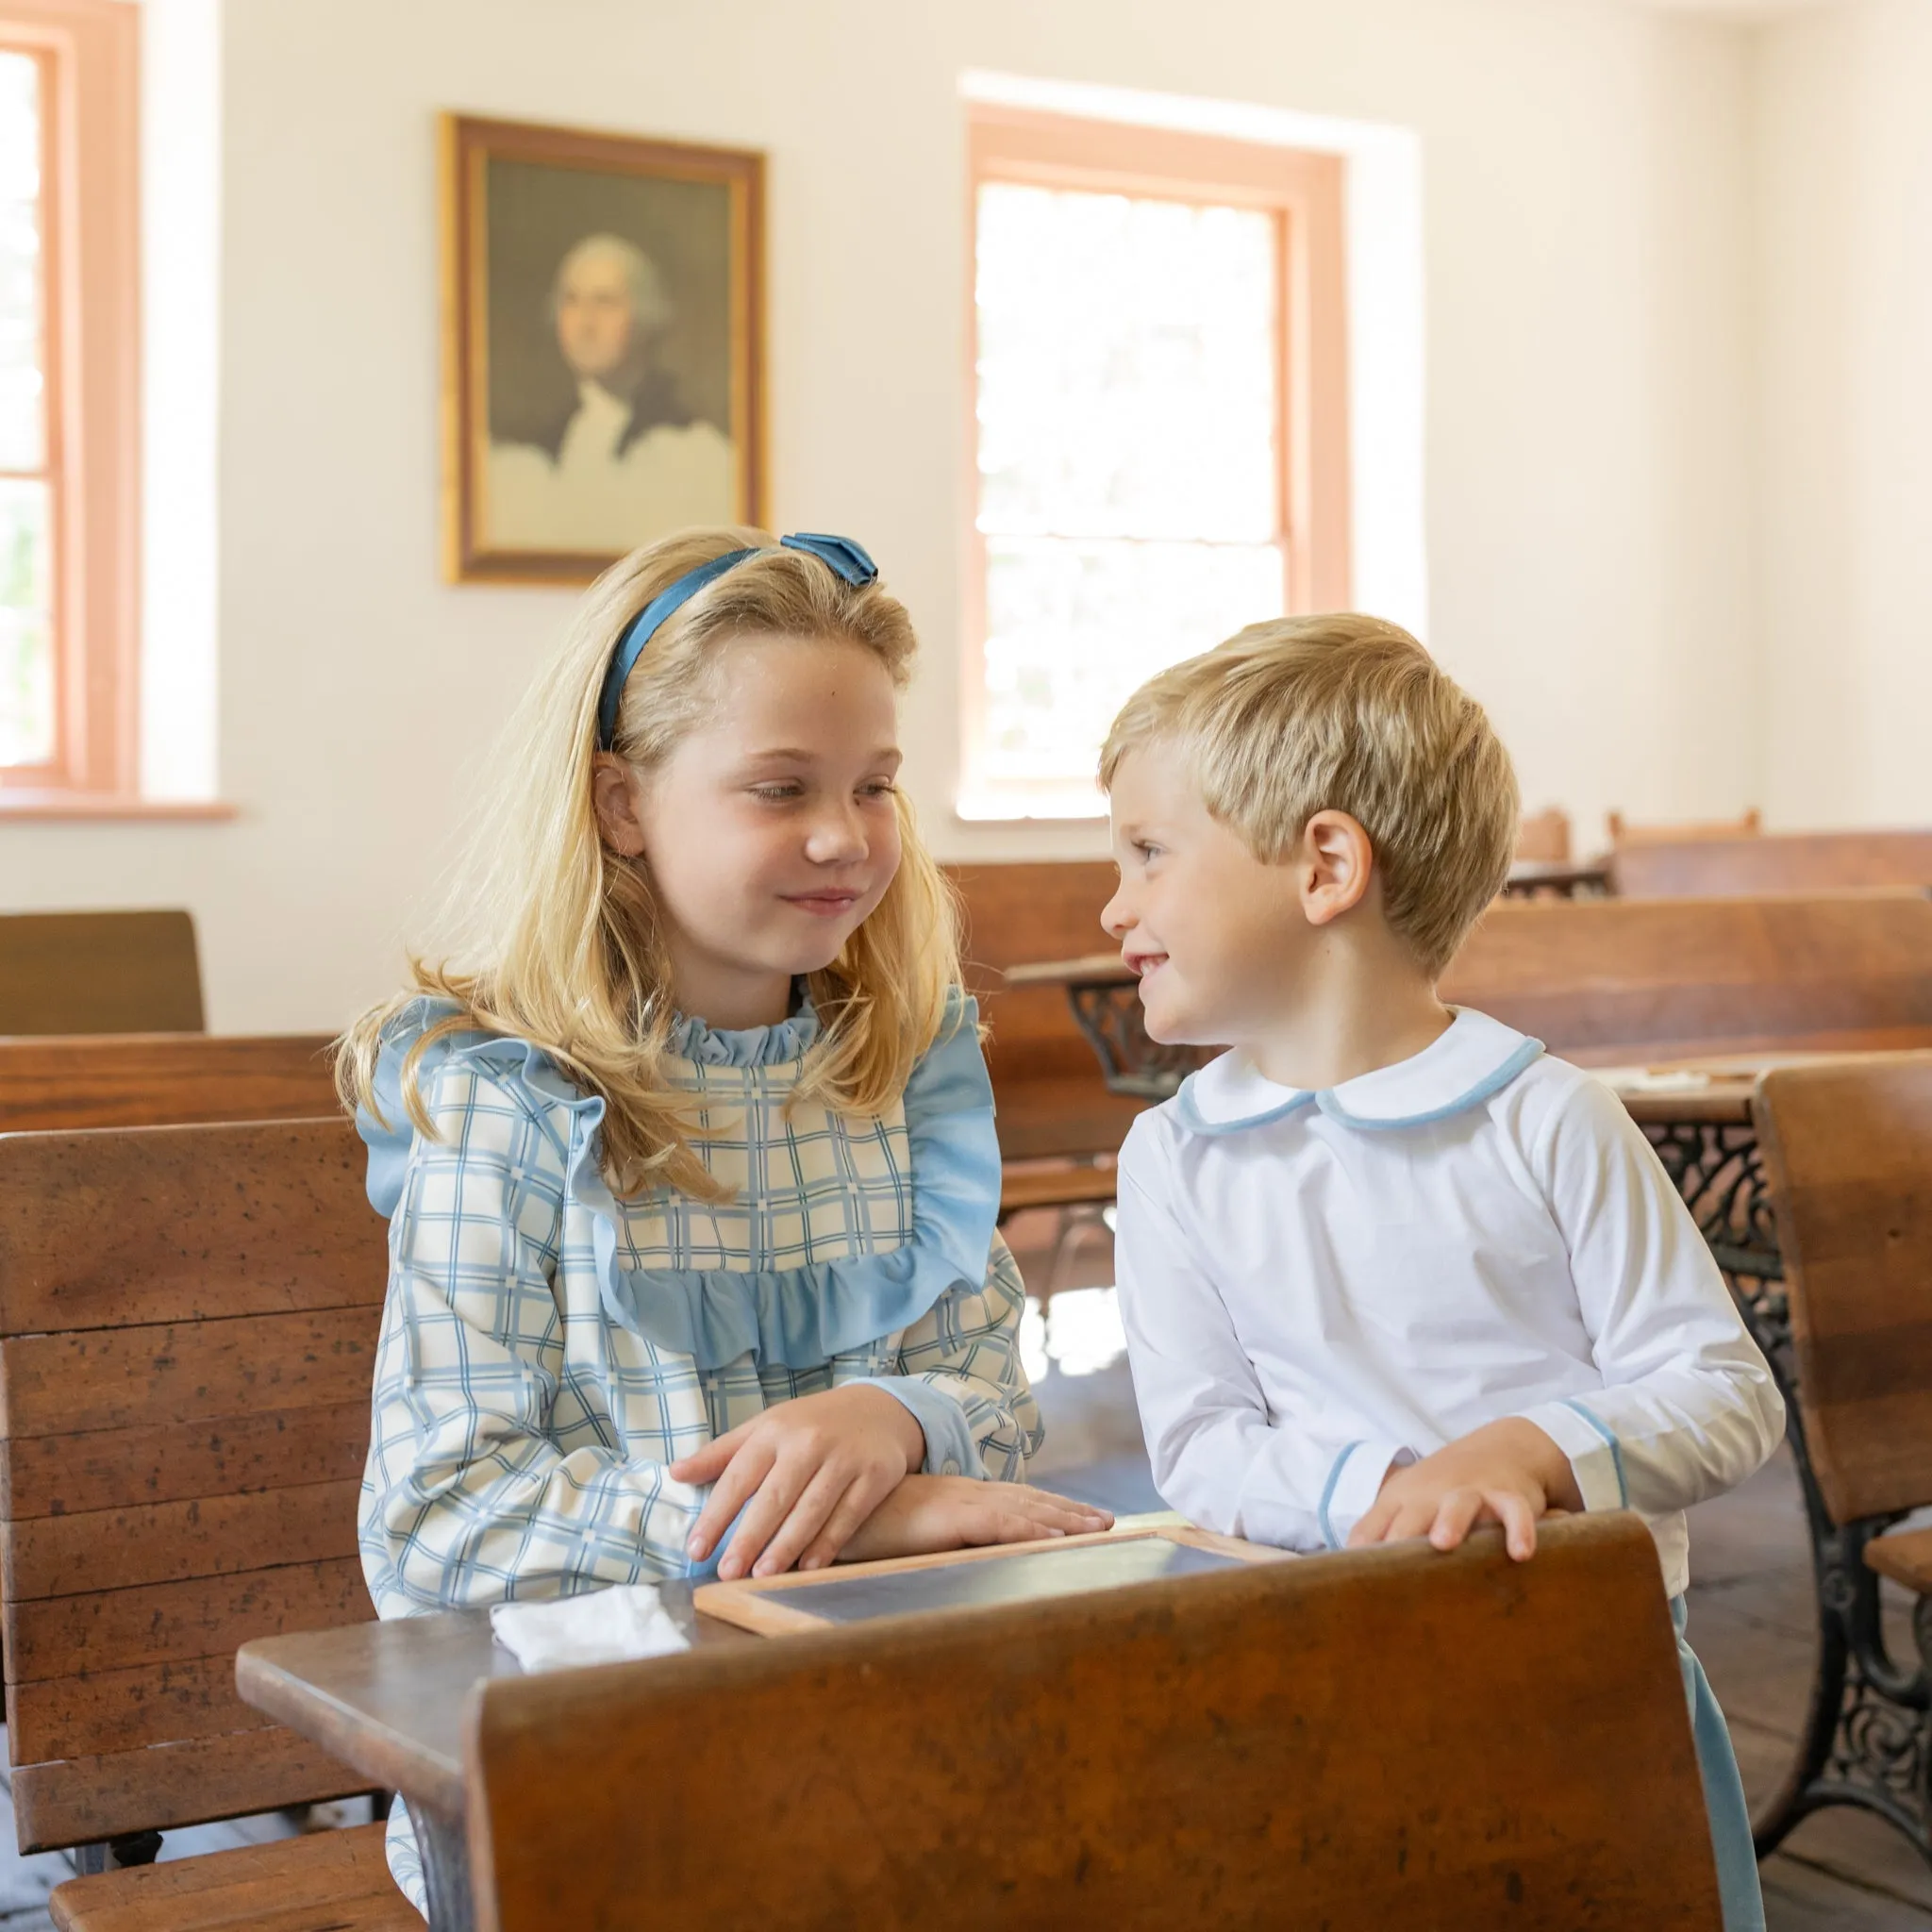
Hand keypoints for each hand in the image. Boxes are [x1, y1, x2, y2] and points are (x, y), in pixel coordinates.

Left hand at [669, 1386, 927, 1579]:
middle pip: (774, 1497)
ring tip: (763, 1574)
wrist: (878, 1410)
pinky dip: (828, 1543)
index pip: (738, 1476)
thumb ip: (722, 1454)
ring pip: (811, 1509)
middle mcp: (808, 1443)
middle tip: (728, 1572)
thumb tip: (675, 1473)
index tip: (695, 1549)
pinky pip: (848, 1515)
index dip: (715, 1515)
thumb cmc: (809, 1425)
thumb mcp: (766, 1428)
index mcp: (774, 1431)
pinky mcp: (874, 1476)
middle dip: (749, 1537)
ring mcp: (843, 1459)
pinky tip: (808, 1566)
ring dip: (786, 1545)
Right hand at [836, 1474, 1114, 1563]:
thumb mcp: (907, 1530)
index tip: (1083, 1517)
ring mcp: (959, 1502)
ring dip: (1064, 1519)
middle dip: (1070, 1511)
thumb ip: (933, 1538)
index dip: (1051, 1508)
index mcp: (959, 1497)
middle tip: (1108, 1521)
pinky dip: (1030, 1530)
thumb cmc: (862, 1520)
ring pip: (1024, 1510)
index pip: (1015, 1500)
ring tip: (1099, 1527)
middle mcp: (966, 1494)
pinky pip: (998, 1524)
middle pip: (1029, 1501)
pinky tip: (1057, 1538)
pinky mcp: (948, 1518)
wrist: (829, 1504)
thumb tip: (956, 1556)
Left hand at [1346, 1420, 1583, 1561]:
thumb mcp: (1405, 1503)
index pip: (1374, 1526)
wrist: (1502, 1447)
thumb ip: (1377, 1534)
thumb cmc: (1440, 1489)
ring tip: (1444, 1543)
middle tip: (1391, 1567)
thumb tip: (1343, 1573)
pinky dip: (1519, 1529)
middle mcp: (1433, 1494)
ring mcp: (1471, 1492)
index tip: (1352, 1584)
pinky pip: (1515, 1512)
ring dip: (1451, 1520)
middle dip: (1402, 1534)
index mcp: (1402, 1500)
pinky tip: (1520, 1553)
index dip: (1363, 1552)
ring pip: (1460, 1503)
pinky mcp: (1508, 1495)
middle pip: (1412, 1512)